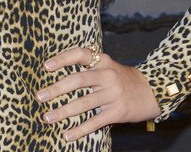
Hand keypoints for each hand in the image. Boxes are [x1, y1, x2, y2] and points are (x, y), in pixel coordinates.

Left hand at [36, 48, 159, 141]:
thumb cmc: (121, 78)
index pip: (80, 54)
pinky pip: (95, 121)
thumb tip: (58, 70)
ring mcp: (113, 94)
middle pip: (78, 80)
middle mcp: (107, 75)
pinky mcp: (118, 111)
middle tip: (40, 96)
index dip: (62, 59)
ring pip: (84, 103)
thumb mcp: (107, 65)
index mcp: (102, 60)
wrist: (150, 90)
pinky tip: (67, 135)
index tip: (46, 66)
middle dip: (57, 89)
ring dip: (63, 111)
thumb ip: (88, 65)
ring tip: (48, 117)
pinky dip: (80, 129)